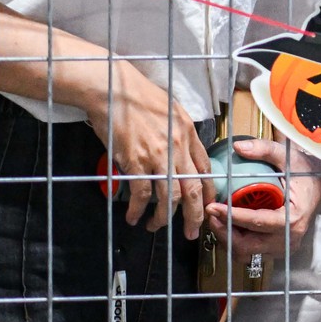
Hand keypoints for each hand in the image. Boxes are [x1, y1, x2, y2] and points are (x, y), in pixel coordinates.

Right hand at [90, 62, 211, 237]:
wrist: (113, 89)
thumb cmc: (140, 97)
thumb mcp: (172, 111)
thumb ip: (181, 133)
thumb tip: (183, 153)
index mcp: (189, 133)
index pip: (206, 169)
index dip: (208, 192)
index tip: (207, 206)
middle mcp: (178, 146)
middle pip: (193, 189)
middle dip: (195, 214)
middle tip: (192, 232)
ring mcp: (158, 155)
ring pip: (170, 196)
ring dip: (164, 217)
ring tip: (155, 226)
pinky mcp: (135, 160)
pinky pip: (141, 193)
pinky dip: (138, 209)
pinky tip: (133, 217)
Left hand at [202, 136, 320, 258]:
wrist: (319, 185)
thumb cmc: (304, 171)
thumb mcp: (287, 156)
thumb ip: (264, 149)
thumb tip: (237, 147)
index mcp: (293, 218)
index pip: (258, 222)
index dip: (232, 217)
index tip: (213, 207)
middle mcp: (290, 237)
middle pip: (248, 245)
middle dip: (225, 232)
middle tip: (211, 214)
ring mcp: (284, 246)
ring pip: (247, 252)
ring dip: (229, 239)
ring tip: (218, 220)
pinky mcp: (279, 249)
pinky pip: (252, 252)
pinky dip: (237, 242)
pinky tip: (231, 226)